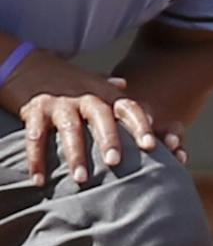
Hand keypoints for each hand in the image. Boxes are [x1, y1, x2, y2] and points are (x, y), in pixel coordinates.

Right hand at [1, 49, 163, 185]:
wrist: (27, 66)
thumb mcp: (97, 86)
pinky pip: (35, 136)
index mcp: (104, 94)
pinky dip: (36, 158)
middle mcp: (84, 97)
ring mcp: (59, 104)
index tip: (151, 145)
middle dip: (109, 140)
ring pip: (70, 129)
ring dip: (75, 155)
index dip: (141, 125)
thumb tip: (149, 110)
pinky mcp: (34, 111)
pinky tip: (39, 179)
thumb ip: (120, 99)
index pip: (128, 108)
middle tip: (114, 162)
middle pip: (101, 117)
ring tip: (81, 179)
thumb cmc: (70, 83)